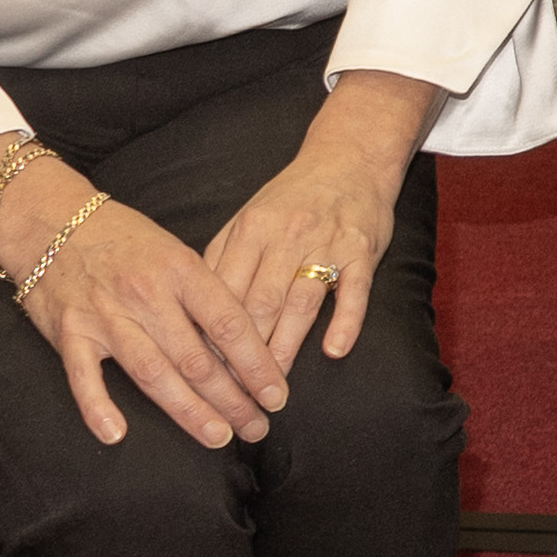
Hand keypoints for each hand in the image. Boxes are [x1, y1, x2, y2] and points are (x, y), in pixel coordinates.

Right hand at [18, 198, 295, 449]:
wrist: (51, 221)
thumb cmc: (124, 238)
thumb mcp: (175, 251)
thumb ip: (204, 292)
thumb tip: (244, 340)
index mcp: (182, 270)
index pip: (230, 324)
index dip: (258, 364)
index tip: (277, 394)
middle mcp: (147, 295)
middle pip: (198, 359)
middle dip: (233, 399)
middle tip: (257, 428)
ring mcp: (106, 316)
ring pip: (154, 374)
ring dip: (189, 411)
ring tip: (218, 437)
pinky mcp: (70, 333)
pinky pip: (84, 378)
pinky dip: (98, 407)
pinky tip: (116, 435)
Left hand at [202, 71, 433, 365]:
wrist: (351, 157)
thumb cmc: (293, 196)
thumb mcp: (249, 217)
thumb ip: (223, 259)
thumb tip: (192, 312)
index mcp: (251, 229)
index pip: (223, 293)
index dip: (208, 337)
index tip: (198, 377)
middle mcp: (286, 236)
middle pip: (259, 304)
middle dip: (243, 357)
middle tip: (232, 399)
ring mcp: (327, 243)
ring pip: (300, 302)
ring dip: (286, 349)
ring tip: (273, 391)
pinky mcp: (364, 250)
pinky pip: (354, 290)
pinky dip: (345, 320)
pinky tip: (334, 350)